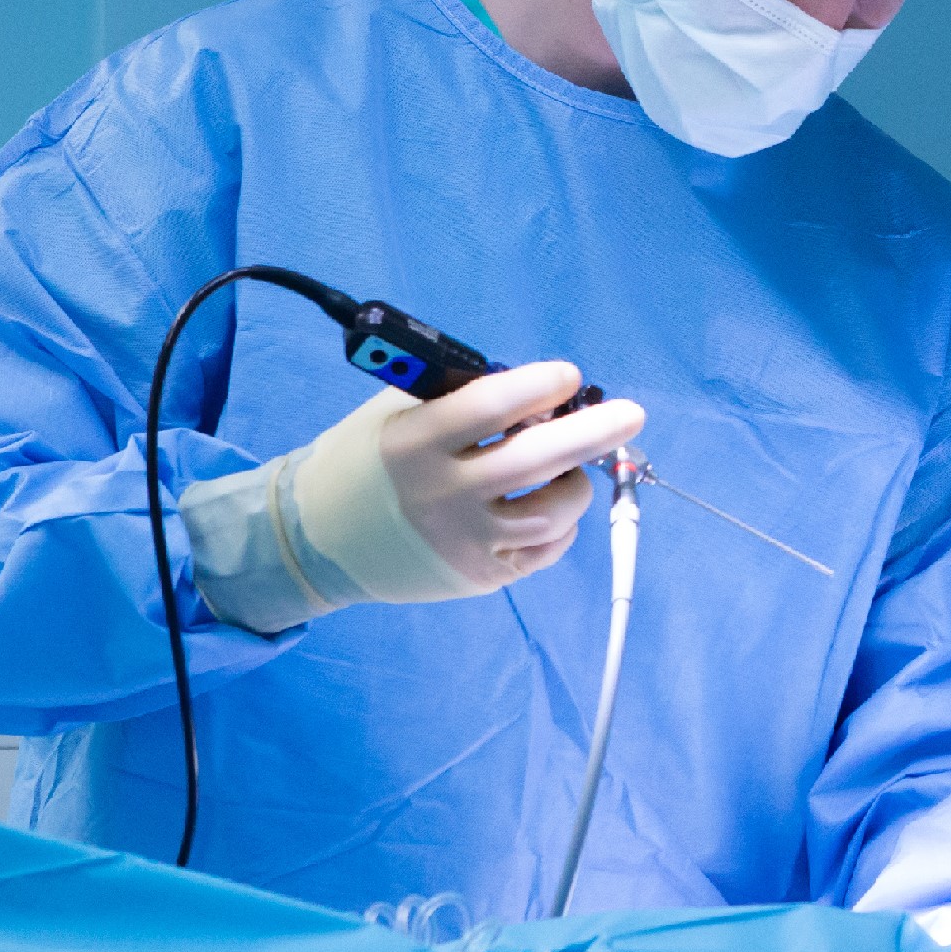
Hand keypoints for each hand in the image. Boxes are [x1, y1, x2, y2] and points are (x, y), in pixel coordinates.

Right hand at [374, 363, 645, 586]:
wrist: (318, 541)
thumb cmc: (367, 462)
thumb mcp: (395, 415)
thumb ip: (457, 398)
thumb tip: (536, 391)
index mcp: (416, 443)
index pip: (491, 406)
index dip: (539, 386)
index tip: (568, 376)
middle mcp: (442, 494)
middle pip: (538, 460)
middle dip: (595, 432)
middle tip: (632, 414)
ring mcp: (464, 541)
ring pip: (553, 511)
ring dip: (576, 483)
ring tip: (571, 469)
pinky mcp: (480, 574)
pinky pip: (546, 548)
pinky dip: (560, 524)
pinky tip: (550, 505)